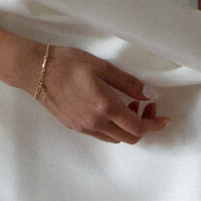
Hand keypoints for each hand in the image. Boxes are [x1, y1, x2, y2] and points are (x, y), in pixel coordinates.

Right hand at [29, 44, 168, 143]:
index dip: (155, 125)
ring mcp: (83, 126)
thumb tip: (150, 95)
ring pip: (115, 138)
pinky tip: (109, 109)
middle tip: (144, 106)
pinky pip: (101, 134)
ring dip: (127, 127)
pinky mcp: (74, 126)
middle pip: (129, 138)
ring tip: (126, 105)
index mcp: (104, 106)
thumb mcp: (102, 67)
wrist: (36, 69)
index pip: (138, 127)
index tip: (164, 118)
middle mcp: (95, 122)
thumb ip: (128, 83)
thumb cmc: (67, 63)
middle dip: (143, 125)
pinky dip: (112, 127)